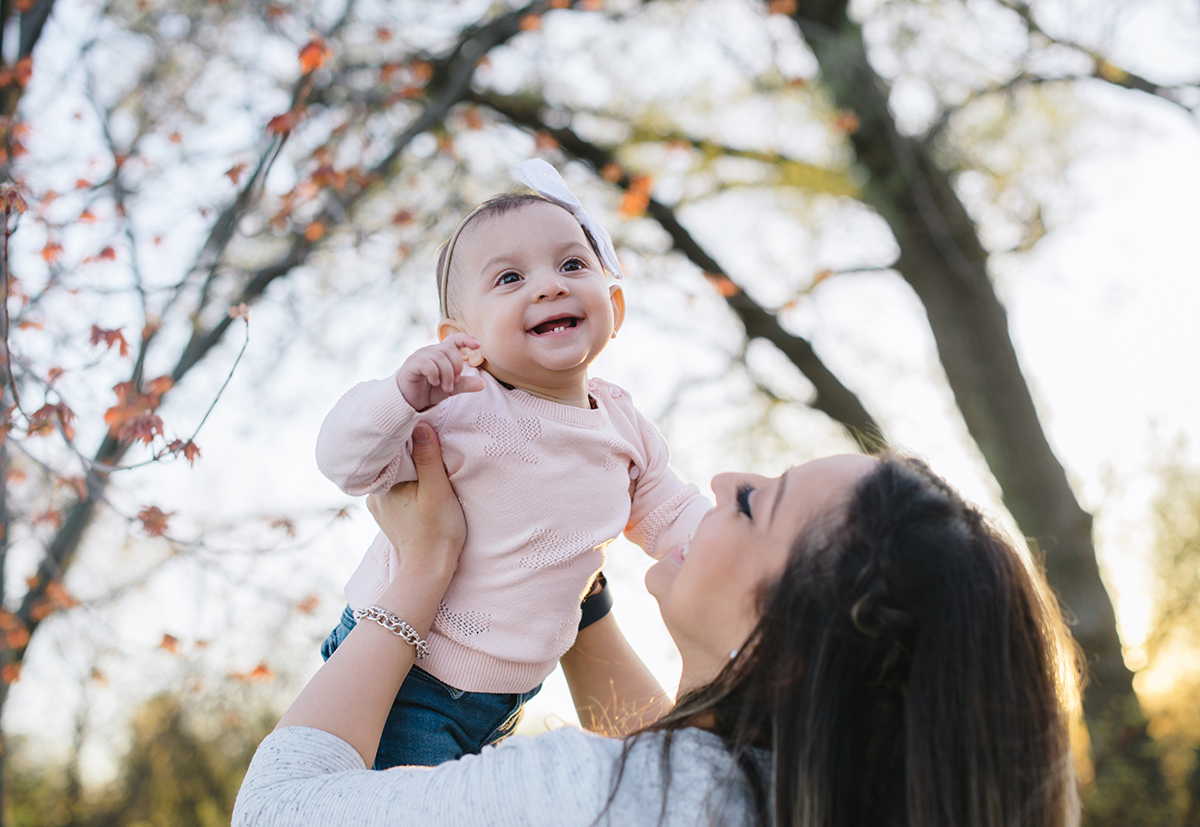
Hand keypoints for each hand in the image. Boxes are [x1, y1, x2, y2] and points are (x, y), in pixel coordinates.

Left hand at [366, 424, 465, 579]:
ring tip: (428, 463)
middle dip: (410, 450)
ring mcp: (379, 504)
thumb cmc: (436, 531)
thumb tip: (421, 425)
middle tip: (430, 442)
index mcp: (383, 484)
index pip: (393, 447)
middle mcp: (374, 493)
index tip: (425, 425)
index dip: (410, 434)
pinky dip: (408, 482)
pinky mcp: (388, 514)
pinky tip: (421, 484)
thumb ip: (428, 457)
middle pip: (393, 460)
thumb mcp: (437, 490)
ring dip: (410, 467)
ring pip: (395, 474)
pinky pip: (397, 488)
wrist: (429, 570)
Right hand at [396, 334, 484, 410]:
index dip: (466, 339)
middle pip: (449, 349)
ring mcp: (420, 356)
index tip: (478, 345)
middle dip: (457, 366)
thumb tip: (483, 384)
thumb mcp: (451, 388)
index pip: (455, 339)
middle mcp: (431, 351)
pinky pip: (427, 363)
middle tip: (456, 382)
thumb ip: (465, 384)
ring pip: (440, 357)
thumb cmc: (429, 390)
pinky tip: (434, 382)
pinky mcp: (412, 364)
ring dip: (447, 374)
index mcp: (442, 353)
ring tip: (447, 388)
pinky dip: (435, 374)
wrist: (409, 401)